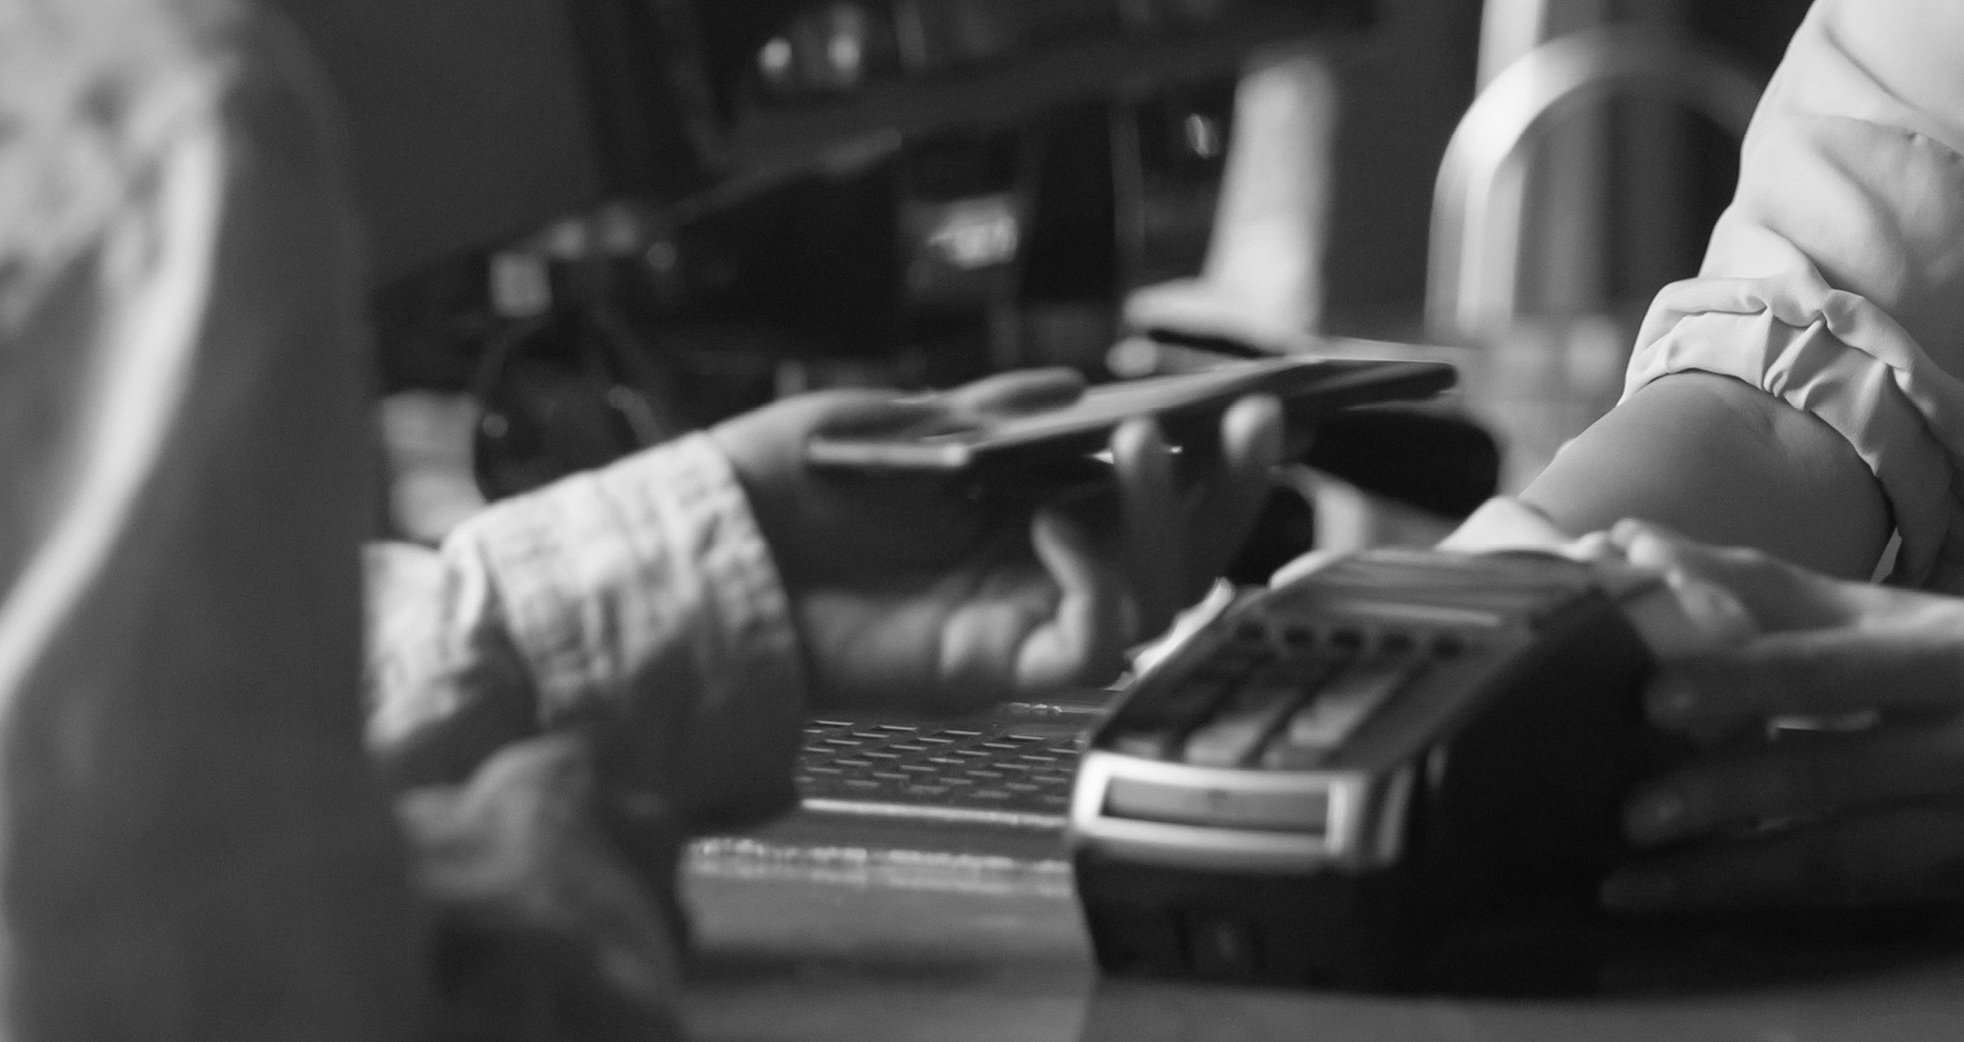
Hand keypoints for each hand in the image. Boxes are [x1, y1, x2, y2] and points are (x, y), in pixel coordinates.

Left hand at [711, 370, 1289, 716]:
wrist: (700, 552)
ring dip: (1173, 519)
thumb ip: (986, 410)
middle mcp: (1038, 575)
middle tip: (1261, 417)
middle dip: (1232, 485)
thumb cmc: (778, 492)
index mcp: (1023, 512)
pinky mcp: (994, 672)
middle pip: (1181, 552)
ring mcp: (1022, 625)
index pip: (1146, 493)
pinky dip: (1098, 581)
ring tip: (1146, 448)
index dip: (1214, 456)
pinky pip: (1090, 645)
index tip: (1263, 402)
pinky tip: (1061, 524)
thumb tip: (1072, 386)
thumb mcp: (892, 421)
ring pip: (1157, 599)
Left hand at [1590, 522, 1963, 909]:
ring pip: (1843, 851)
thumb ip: (1782, 593)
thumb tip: (1638, 549)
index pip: (1844, 665)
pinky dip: (1771, 895)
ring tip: (1632, 875)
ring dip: (1730, 869)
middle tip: (1631, 807)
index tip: (1659, 693)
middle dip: (1729, 790)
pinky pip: (1859, 891)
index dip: (1753, 679)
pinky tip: (1696, 896)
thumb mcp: (1920, 619)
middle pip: (1840, 767)